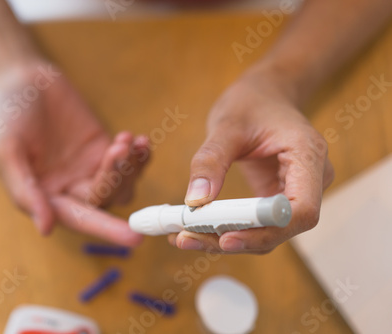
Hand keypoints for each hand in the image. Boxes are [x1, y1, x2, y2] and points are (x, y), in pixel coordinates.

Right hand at [0, 61, 149, 245]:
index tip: (134, 239)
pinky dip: (139, 156)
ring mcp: (89, 169)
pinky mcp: (103, 149)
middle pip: (106, 200)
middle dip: (118, 179)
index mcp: (45, 198)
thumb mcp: (6, 152)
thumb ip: (25, 191)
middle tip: (119, 150)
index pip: (79, 220)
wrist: (22, 79)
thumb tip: (46, 229)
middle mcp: (70, 189)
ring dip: (131, 168)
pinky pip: (129, 162)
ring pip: (122, 184)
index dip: (106, 230)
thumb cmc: (6, 116)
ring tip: (125, 140)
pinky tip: (139, 141)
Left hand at [168, 68, 333, 253]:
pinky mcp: (278, 199)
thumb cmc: (251, 103)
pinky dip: (228, 229)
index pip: (301, 210)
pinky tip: (195, 230)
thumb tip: (195, 201)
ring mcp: (296, 191)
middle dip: (237, 239)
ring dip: (227, 240)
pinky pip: (257, 223)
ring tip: (184, 237)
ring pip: (268, 232)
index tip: (227, 238)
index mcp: (308, 154)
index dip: (266, 230)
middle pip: (282, 228)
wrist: (264, 95)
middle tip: (188, 238)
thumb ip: (211, 160)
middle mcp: (311, 179)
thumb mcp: (226, 125)